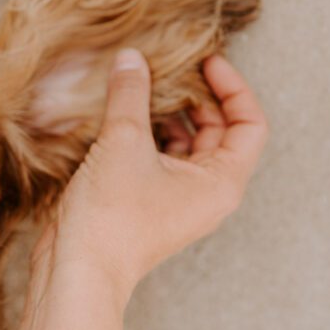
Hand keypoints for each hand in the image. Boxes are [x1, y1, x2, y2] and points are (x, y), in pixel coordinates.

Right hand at [34, 49, 268, 306]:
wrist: (79, 270)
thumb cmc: (112, 216)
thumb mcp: (124, 142)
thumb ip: (130, 94)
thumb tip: (131, 59)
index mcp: (221, 181)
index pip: (250, 123)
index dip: (232, 87)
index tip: (204, 62)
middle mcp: (207, 192)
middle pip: (219, 132)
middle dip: (196, 97)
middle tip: (169, 69)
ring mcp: (177, 200)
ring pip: (186, 145)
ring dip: (167, 115)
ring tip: (140, 88)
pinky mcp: (148, 203)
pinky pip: (159, 159)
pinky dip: (147, 134)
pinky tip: (120, 116)